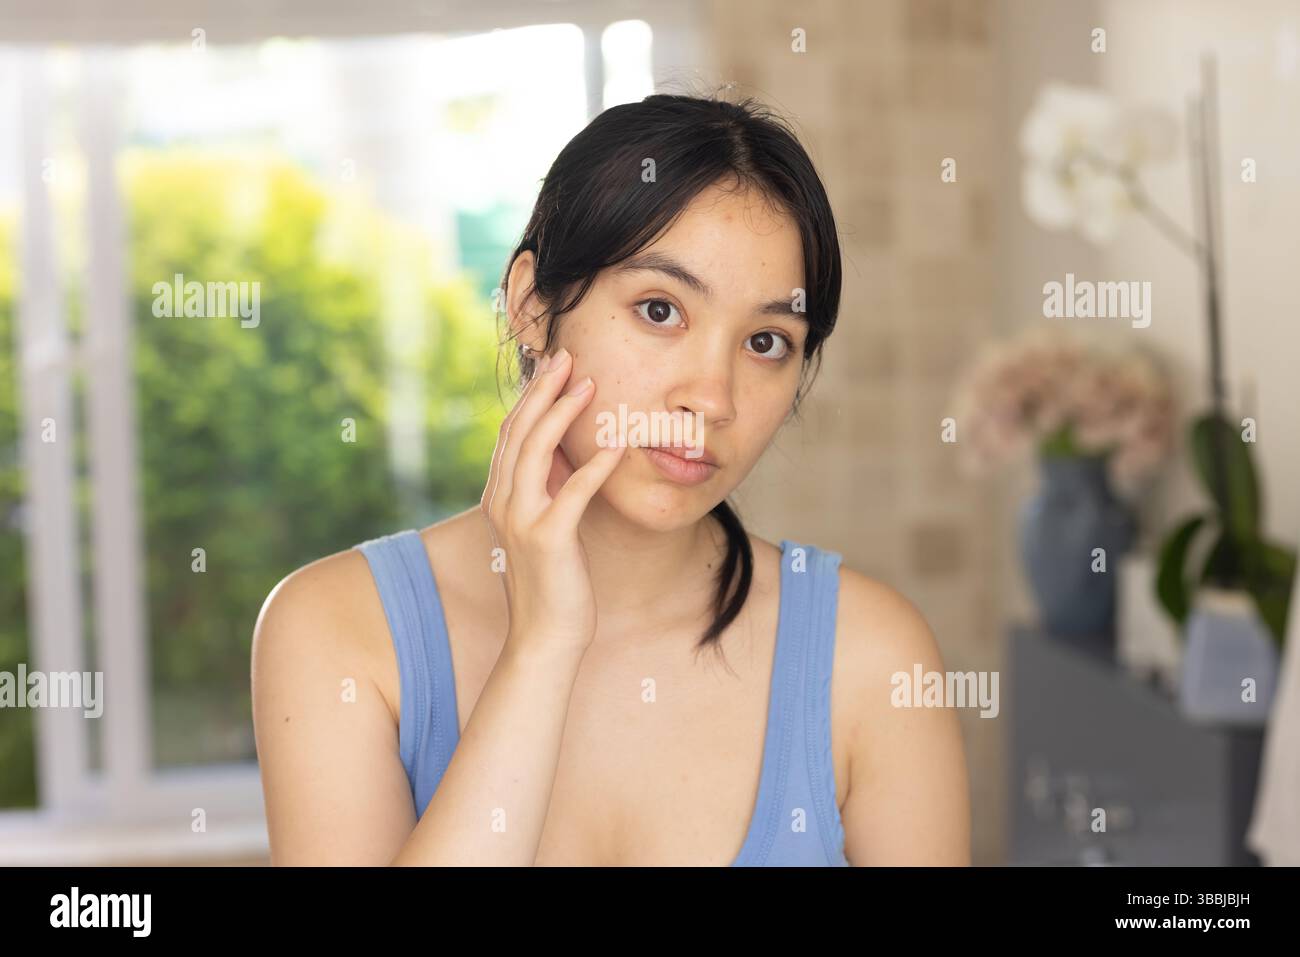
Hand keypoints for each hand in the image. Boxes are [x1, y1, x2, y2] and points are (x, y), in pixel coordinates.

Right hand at [480, 347, 626, 654]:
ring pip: (536, 451)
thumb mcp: (545, 524)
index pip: (511, 432)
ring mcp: (522, 520)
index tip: (553, 365)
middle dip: (544, 390)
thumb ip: (548, 488)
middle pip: (519, 431)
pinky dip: (593, 465)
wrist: (544, 635)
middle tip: (566, 356)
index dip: (532, 395)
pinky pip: (572, 492)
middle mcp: (503, 502)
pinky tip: (614, 443)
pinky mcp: (549, 540)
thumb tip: (568, 450)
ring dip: (563, 413)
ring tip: (588, 384)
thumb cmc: (552, 580)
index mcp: (500, 495)